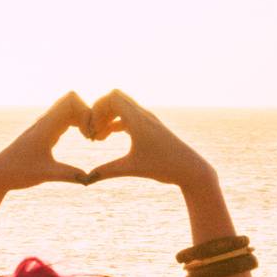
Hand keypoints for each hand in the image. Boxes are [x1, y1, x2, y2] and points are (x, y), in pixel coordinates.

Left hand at [0, 94, 92, 191]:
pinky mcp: (46, 131)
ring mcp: (45, 125)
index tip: (89, 135)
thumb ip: (68, 174)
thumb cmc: (18, 172)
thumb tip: (90, 179)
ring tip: (91, 137)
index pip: (71, 101)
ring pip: (71, 108)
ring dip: (85, 117)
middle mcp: (45, 121)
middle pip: (73, 101)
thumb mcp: (45, 174)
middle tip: (94, 135)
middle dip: (89, 113)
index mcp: (45, 126)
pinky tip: (84, 138)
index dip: (87, 113)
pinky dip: (80, 122)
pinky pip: (67, 116)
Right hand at [84, 90, 215, 187]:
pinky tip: (107, 137)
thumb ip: (107, 171)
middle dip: (100, 111)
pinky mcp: (150, 128)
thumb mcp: (132, 169)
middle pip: (115, 98)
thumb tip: (84, 179)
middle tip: (92, 131)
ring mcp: (148, 120)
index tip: (91, 129)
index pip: (112, 97)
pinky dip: (115, 123)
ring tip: (98, 138)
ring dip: (107, 118)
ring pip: (122, 107)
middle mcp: (144, 115)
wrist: (191, 170)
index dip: (97, 109)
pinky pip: (128, 117)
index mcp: (139, 120)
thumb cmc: (165, 167)